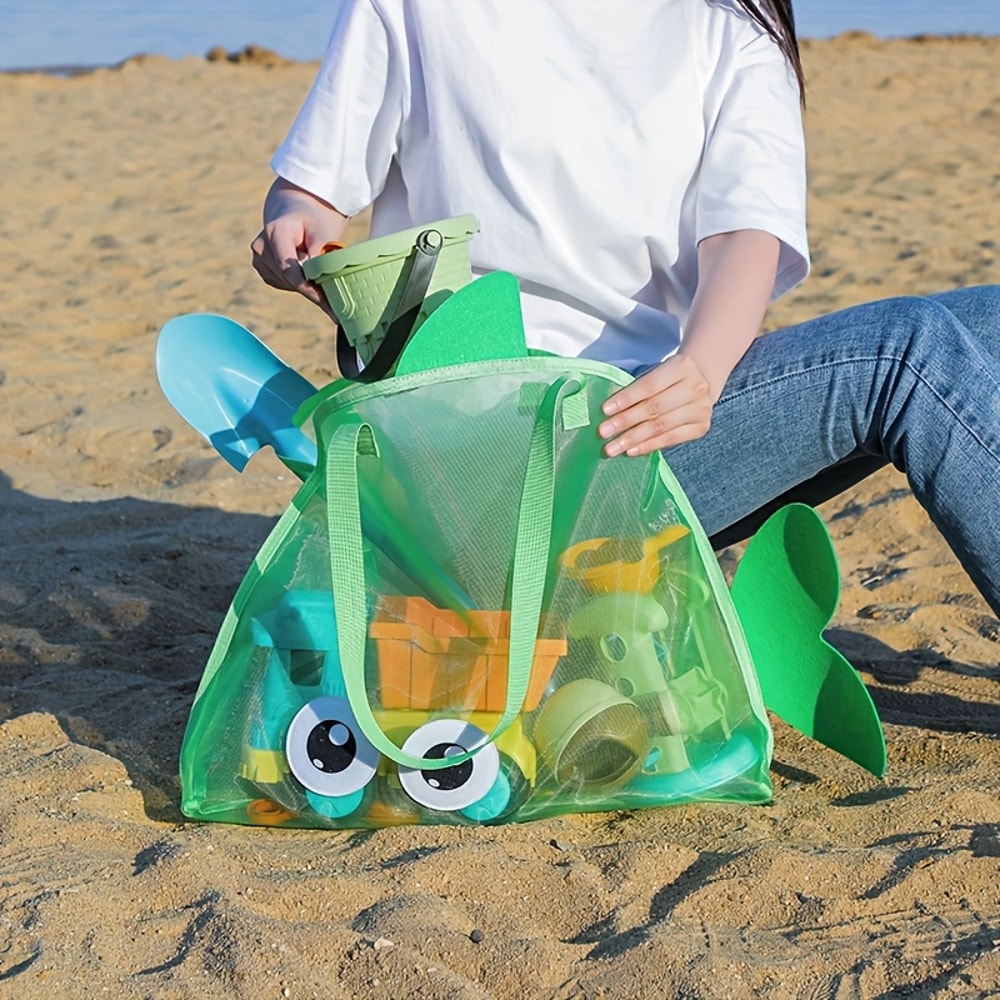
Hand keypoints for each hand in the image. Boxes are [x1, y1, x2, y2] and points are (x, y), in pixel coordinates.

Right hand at [250, 178, 348, 316]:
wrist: (297, 211)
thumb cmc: (313, 219)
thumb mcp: (322, 229)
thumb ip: (320, 250)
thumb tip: (320, 274)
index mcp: (275, 232)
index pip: (288, 268)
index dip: (306, 287)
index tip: (324, 301)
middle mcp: (262, 247)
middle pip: (288, 278)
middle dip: (313, 290)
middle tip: (338, 303)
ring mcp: (260, 259)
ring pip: (288, 284)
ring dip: (308, 287)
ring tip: (328, 284)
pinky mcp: (264, 270)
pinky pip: (285, 284)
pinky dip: (301, 284)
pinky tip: (312, 275)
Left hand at [598, 352, 713, 456]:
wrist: (699, 383)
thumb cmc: (667, 378)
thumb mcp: (654, 372)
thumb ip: (635, 387)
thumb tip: (608, 411)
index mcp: (682, 366)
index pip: (649, 385)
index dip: (626, 399)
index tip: (604, 410)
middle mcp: (696, 387)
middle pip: (654, 408)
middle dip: (625, 421)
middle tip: (603, 432)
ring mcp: (701, 409)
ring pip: (661, 426)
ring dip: (633, 438)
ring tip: (612, 448)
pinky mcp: (701, 427)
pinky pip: (671, 439)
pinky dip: (648, 446)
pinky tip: (631, 450)